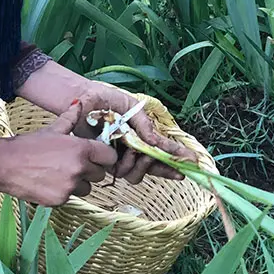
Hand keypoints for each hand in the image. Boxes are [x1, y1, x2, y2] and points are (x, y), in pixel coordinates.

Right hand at [0, 103, 118, 205]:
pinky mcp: (60, 201)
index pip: (109, 156)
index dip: (104, 156)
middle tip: (73, 164)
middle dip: (90, 170)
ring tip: (60, 174)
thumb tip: (78, 103)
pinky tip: (49, 182)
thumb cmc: (28, 145)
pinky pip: (70, 198)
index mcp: (80, 148)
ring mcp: (70, 187)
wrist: (5, 164)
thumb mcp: (52, 129)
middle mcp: (79, 168)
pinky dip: (63, 193)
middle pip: (100, 174)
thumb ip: (70, 118)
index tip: (96, 156)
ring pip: (87, 189)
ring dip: (78, 183)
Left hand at [72, 83, 197, 184]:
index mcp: (141, 134)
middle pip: (152, 168)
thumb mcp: (131, 106)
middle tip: (150, 154)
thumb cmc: (105, 99)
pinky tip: (123, 154)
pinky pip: (121, 172)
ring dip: (139, 165)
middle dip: (158, 165)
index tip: (192, 163)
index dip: (176, 158)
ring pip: (137, 174)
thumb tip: (157, 142)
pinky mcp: (104, 160)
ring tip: (132, 150)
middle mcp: (132, 148)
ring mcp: (119, 156)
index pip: (161, 150)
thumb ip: (145, 124)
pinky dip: (126, 165)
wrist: (82, 99)